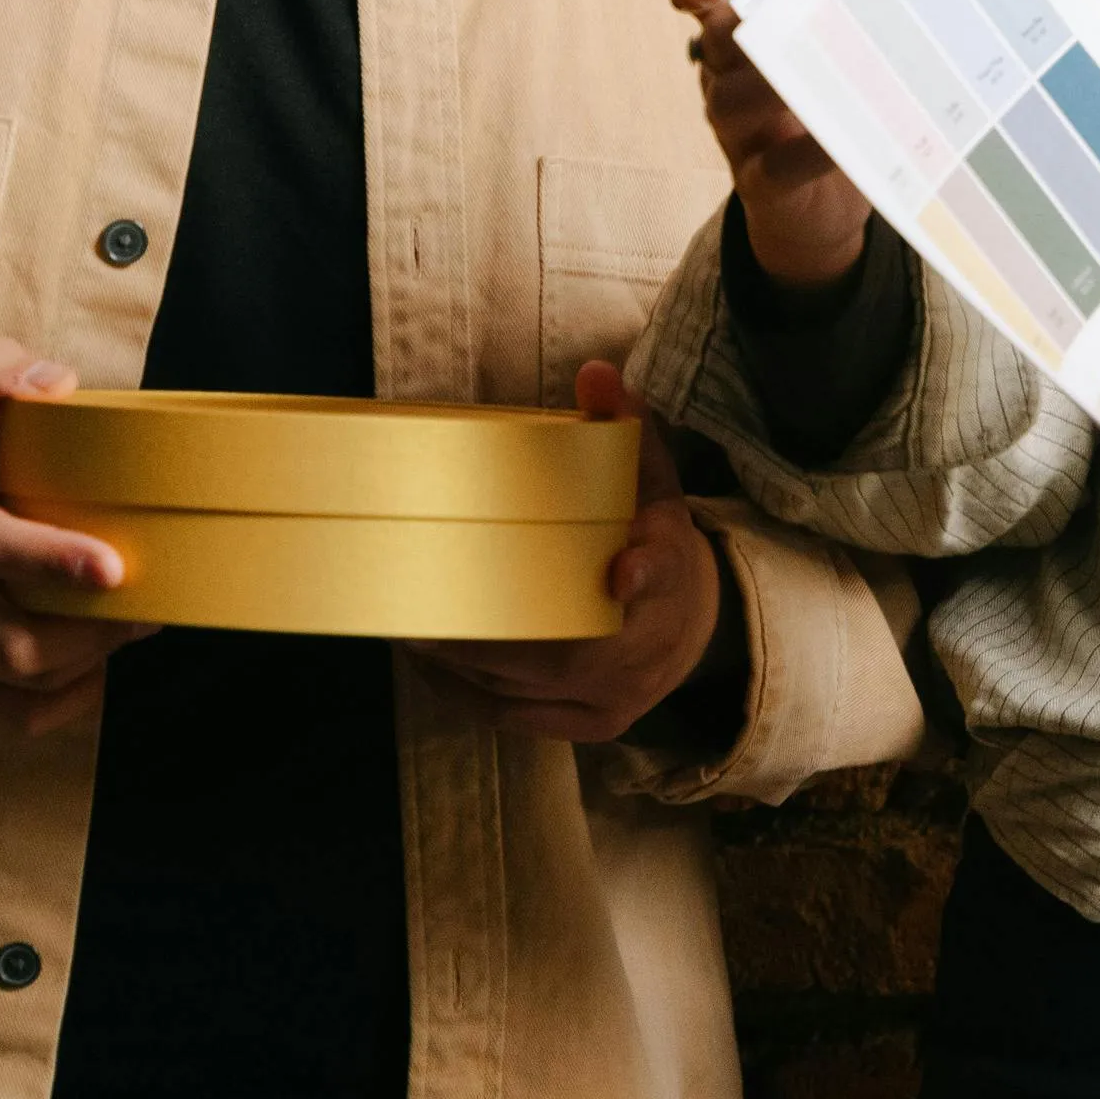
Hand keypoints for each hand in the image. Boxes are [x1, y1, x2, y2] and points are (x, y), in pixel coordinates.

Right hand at [0, 337, 156, 733]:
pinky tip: (102, 662)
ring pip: (16, 680)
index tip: (116, 566)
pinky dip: (64, 700)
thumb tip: (57, 381)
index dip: (50, 561)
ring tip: (140, 620)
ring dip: (88, 659)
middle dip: (90, 628)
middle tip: (152, 597)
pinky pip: (7, 712)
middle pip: (8, 639)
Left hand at [406, 365, 728, 744]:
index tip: (623, 568)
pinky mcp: (592, 726)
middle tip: (415, 601)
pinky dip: (464, 694)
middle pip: (564, 650)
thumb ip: (623, 428)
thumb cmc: (655, 539)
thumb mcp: (652, 481)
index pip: (663, 571)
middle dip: (481, 634)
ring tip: (404, 625)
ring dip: (456, 663)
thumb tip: (595, 372)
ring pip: (525, 689)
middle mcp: (648, 646)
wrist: (695, 626)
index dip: (645, 572)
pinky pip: (515, 718)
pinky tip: (428, 667)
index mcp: (670, 573)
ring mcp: (619, 695)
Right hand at [649, 0, 869, 292]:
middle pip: (726, 25)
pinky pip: (782, 161)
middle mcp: (718, 65)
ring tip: (863, 63)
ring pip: (749, 90)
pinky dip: (817, 147)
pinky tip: (854, 136)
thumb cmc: (823, 77)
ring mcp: (733, 126)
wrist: (823, 203)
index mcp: (727, 13)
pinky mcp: (761, 182)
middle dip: (777, 10)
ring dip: (800, 75)